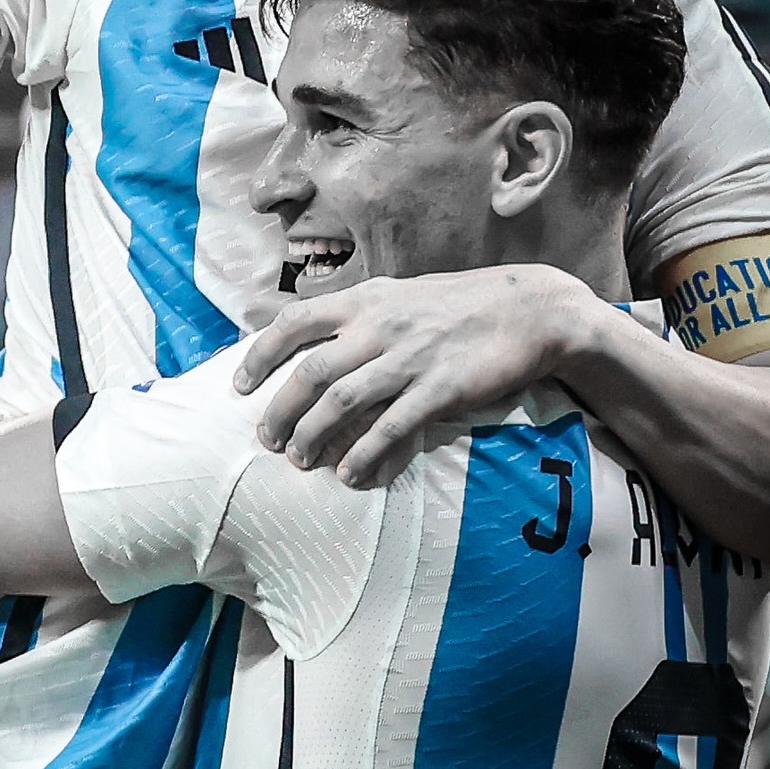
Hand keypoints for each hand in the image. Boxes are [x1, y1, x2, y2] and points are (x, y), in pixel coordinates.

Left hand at [233, 265, 592, 486]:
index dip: (259, 355)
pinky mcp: (440, 389)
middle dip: (280, 410)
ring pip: (341, 402)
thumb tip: (318, 337)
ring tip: (299, 460)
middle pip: (310, 372)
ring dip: (312, 436)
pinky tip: (349, 474)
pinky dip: (363, 453)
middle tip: (267, 439)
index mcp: (368, 300)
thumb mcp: (404, 294)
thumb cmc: (463, 304)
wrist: (530, 310)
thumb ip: (363, 314)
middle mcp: (381, 327)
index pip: (294, 323)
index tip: (239, 386)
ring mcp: (410, 358)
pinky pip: (390, 427)